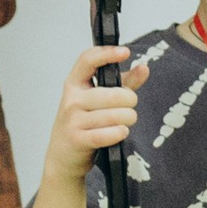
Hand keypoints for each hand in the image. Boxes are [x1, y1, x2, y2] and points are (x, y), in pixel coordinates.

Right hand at [42, 44, 147, 190]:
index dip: (107, 53)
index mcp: (75, 84)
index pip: (87, 60)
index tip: (125, 52)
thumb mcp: (98, 100)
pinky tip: (119, 133)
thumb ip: (123, 83)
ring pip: (116, 115)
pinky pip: (109, 133)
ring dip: (128, 119)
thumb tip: (144, 67)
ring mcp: (73, 120)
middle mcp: (72, 99)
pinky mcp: (78, 139)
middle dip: (130, 102)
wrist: (62, 155)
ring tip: (125, 122)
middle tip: (129, 108)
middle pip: (114, 94)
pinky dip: (120, 133)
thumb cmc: (83, 123)